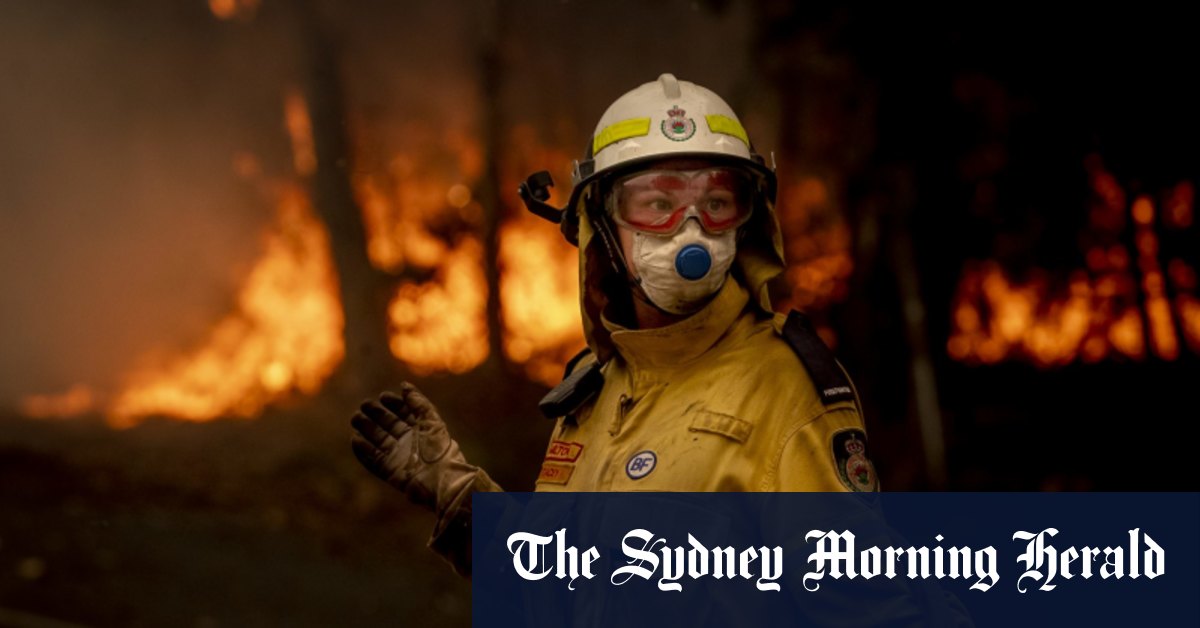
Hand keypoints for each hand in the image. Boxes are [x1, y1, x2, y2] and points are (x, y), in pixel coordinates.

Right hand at [350, 382, 473, 510]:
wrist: (439, 478)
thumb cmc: (438, 448)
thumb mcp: (430, 420)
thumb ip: (417, 402)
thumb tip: (403, 385)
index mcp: (421, 430)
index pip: (404, 413)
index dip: (394, 404)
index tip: (383, 396)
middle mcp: (408, 442)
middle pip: (388, 425)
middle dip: (376, 414)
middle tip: (364, 405)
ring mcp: (398, 457)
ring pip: (378, 440)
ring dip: (366, 429)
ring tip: (355, 418)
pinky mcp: (389, 471)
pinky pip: (372, 460)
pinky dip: (363, 451)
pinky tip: (355, 439)